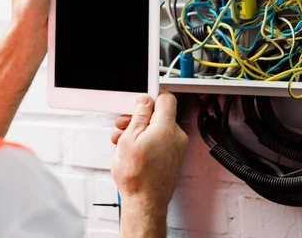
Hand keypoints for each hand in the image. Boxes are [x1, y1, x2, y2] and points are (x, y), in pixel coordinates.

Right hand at [111, 91, 187, 213]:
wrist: (145, 204)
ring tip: (124, 141)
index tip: (140, 101)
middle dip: (140, 118)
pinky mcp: (174, 159)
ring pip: (158, 129)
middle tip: (125, 124)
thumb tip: (145, 100)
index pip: (166, 98)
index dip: (151, 97)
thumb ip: (139, 114)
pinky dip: (148, 142)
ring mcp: (177, 149)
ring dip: (141, 131)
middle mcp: (176, 136)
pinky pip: (161, 142)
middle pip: (159, 115)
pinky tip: (133, 150)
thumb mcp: (130, 137)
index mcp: (167, 127)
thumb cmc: (137, 176)